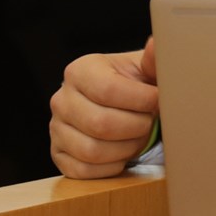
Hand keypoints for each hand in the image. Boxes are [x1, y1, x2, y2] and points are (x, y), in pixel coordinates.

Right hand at [49, 37, 158, 178]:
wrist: (122, 105)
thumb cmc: (137, 85)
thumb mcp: (146, 69)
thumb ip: (154, 59)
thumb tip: (154, 44)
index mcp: (80, 70)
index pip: (108, 90)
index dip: (141, 100)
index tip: (159, 101)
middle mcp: (62, 98)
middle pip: (100, 124)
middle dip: (136, 127)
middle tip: (151, 122)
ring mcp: (56, 128)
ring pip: (91, 151)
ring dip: (126, 148)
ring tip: (139, 137)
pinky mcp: (58, 154)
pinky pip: (83, 170)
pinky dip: (110, 166)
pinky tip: (124, 153)